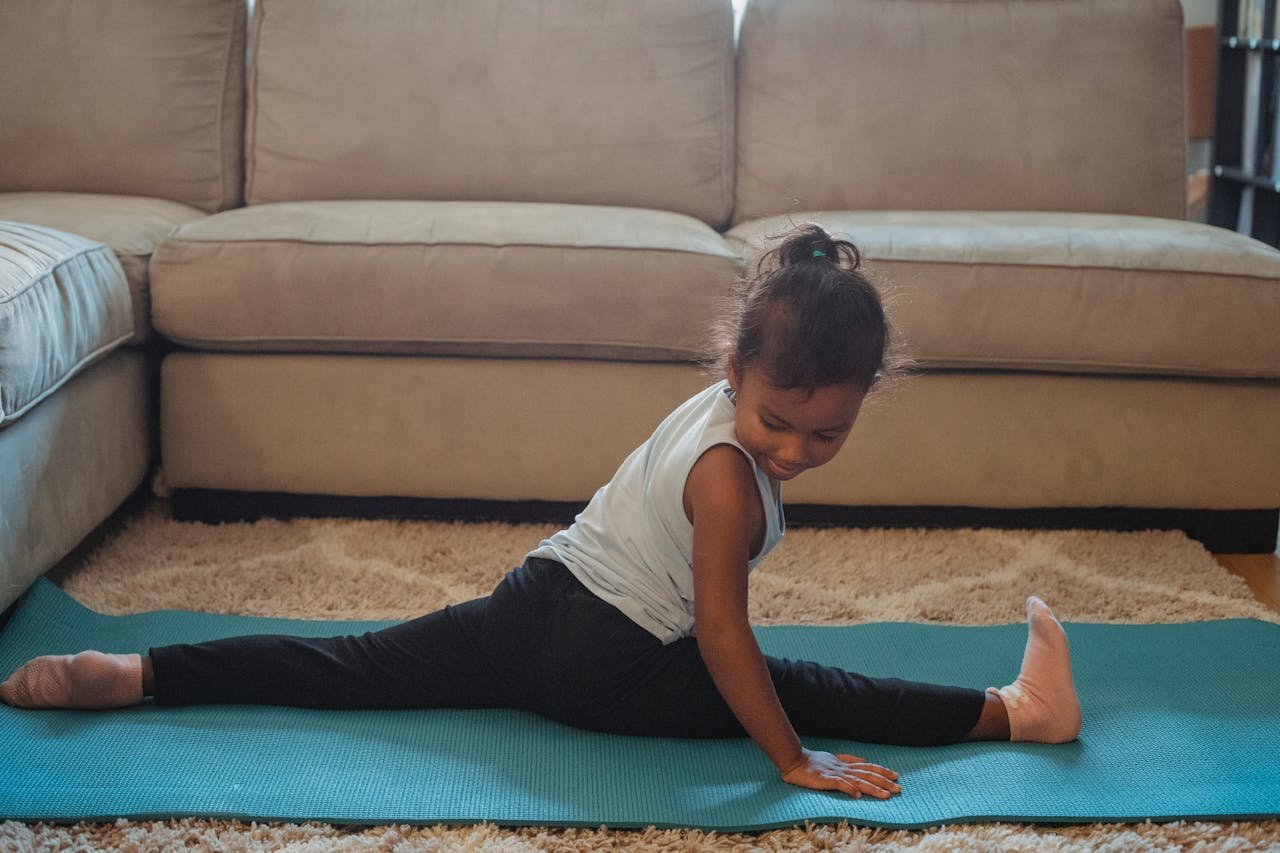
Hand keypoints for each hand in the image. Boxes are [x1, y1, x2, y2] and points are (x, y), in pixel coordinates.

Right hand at [779, 748, 900, 798]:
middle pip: (867, 774)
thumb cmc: (812, 762)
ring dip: (873, 788)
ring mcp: (834, 773)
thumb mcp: (833, 759)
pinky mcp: (824, 779)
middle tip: (898, 789)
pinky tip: (858, 794)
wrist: (794, 761)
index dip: (882, 771)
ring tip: (886, 795)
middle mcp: (843, 768)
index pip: (868, 767)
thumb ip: (848, 759)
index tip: (896, 776)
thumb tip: (863, 760)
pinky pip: (838, 784)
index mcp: (845, 764)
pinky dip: (849, 788)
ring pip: (858, 780)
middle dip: (884, 782)